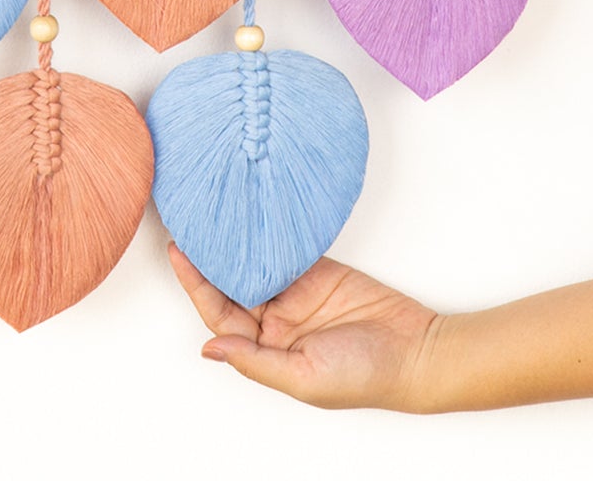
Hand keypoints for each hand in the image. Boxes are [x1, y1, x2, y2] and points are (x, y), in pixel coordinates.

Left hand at [167, 243, 443, 411]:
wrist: (415, 350)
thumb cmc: (364, 376)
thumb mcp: (304, 377)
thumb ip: (256, 362)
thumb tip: (210, 350)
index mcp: (267, 351)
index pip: (220, 314)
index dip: (196, 284)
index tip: (178, 254)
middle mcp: (276, 322)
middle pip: (231, 286)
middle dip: (208, 260)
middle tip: (188, 224)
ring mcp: (296, 295)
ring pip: (254, 265)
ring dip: (234, 246)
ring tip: (212, 215)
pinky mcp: (318, 272)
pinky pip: (285, 251)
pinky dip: (267, 236)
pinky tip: (249, 219)